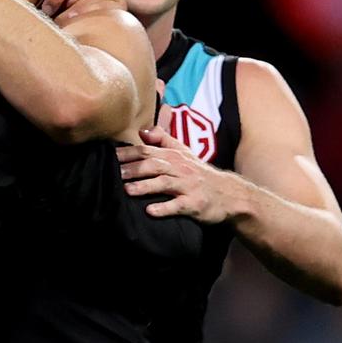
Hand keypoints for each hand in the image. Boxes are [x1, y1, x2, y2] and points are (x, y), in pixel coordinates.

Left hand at [116, 126, 230, 222]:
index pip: (148, 151)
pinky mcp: (195, 204)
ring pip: (165, 183)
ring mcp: (188, 187)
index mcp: (175, 156)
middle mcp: (181, 169)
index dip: (129, 153)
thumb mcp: (184, 153)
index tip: (111, 156)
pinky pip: (178, 206)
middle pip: (154, 165)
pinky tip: (150, 211)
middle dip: (134, 168)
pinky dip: (164, 208)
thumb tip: (142, 131)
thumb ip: (163, 140)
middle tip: (116, 173)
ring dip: (145, 186)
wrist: (230, 194)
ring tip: (127, 190)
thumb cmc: (200, 173)